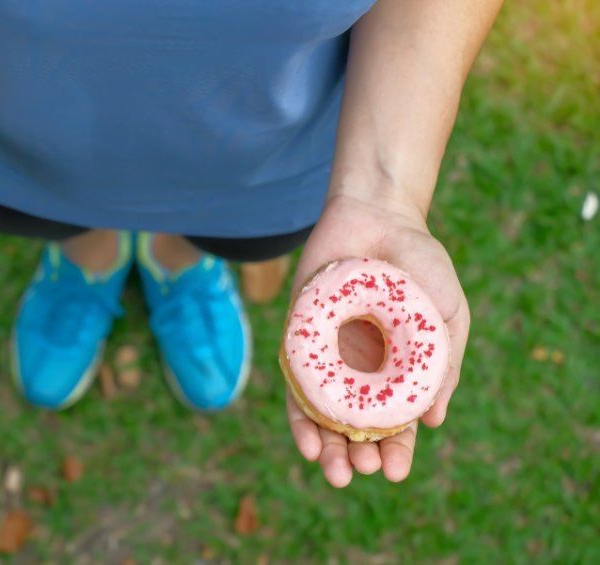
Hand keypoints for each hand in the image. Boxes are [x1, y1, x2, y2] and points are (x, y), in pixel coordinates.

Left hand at [285, 194, 469, 486]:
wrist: (378, 218)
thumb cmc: (420, 266)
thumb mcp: (445, 318)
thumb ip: (441, 367)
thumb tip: (432, 422)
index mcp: (395, 372)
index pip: (394, 425)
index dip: (395, 452)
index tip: (396, 474)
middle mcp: (359, 371)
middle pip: (354, 427)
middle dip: (358, 456)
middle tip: (362, 471)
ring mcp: (327, 357)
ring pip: (323, 415)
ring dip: (327, 448)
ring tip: (336, 472)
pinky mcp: (299, 340)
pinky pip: (295, 384)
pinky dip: (300, 416)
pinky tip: (307, 441)